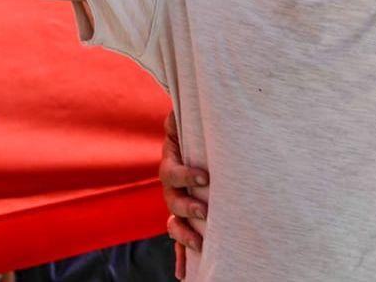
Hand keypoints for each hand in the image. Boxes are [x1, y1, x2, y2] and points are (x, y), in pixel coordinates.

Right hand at [159, 112, 207, 276]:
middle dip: (187, 208)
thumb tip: (175, 109)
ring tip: (200, 244)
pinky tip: (183, 272)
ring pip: (174, 224)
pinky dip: (180, 257)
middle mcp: (170, 189)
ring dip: (184, 236)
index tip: (204, 177)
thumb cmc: (195, 135)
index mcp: (170, 165)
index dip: (184, 175)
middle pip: (172, 202)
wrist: (196, 147)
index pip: (171, 173)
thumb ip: (179, 117)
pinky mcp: (187, 219)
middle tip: (205, 212)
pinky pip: (180, 240)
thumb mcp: (187, 124)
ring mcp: (177, 205)